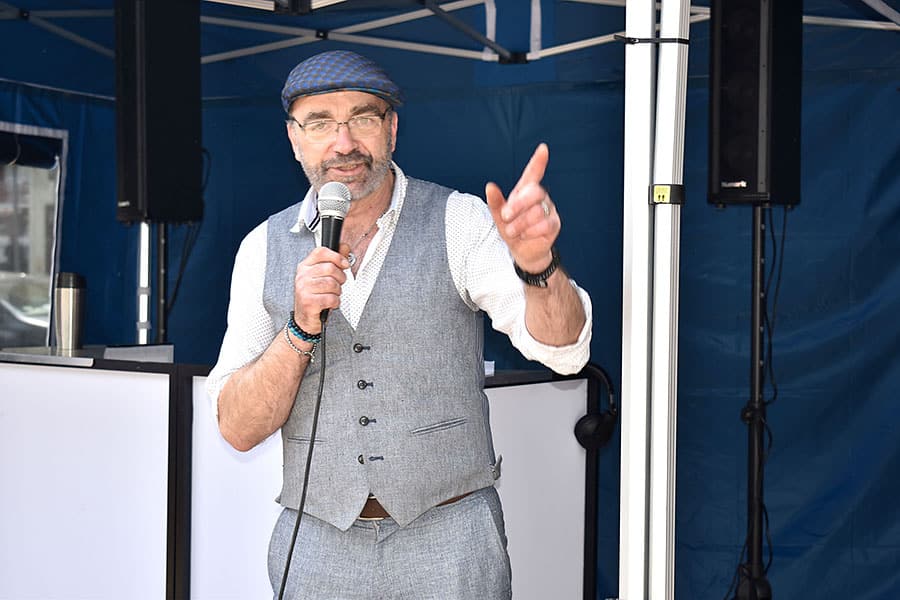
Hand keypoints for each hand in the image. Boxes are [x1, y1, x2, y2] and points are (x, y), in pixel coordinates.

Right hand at [292, 244, 350, 332]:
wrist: (304, 320)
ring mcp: (303, 289)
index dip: (337, 256)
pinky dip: (335, 302)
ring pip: (332, 283)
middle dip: (340, 277)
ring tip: (332, 295)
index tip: (345, 264)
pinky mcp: (308, 302)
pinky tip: (330, 303)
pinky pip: (331, 298)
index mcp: (305, 266)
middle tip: (338, 284)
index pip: (321, 252)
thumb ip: (334, 260)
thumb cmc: (314, 297)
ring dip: (337, 291)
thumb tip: (344, 247)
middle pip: (330, 267)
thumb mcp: (322, 276)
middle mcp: (302, 276)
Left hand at [485, 143, 558, 272]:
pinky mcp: (554, 224)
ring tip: (512, 231)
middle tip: (506, 216)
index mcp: (525, 191)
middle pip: (535, 192)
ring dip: (520, 224)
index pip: (533, 173)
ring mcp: (549, 210)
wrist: (522, 251)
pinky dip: (530, 232)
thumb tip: (490, 186)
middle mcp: (540, 197)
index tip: (543, 148)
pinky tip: (525, 235)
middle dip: (518, 204)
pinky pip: (544, 225)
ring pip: (537, 212)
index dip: (538, 161)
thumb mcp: (499, 217)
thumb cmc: (511, 229)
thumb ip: (495, 202)